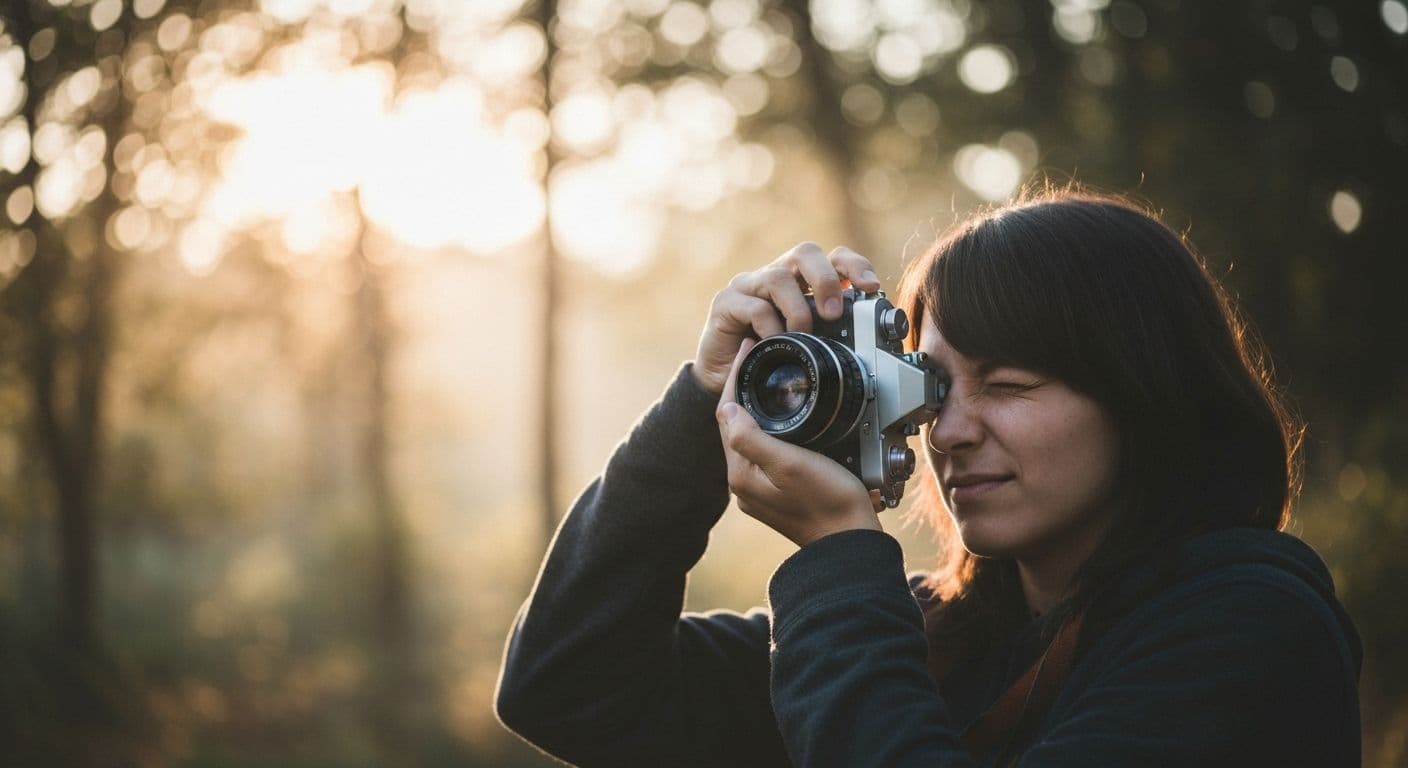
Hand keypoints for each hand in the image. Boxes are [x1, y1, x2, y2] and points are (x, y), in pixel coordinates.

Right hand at [691, 242, 879, 395]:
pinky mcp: (725, 303)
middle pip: (805, 253)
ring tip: (802, 335)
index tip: (871, 287)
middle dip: (825, 279)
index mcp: (800, 282)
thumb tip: (867, 342)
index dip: (854, 266)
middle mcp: (775, 276)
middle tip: (833, 313)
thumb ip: (831, 337)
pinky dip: (769, 325)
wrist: (725, 380)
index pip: (831, 257)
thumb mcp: (807, 347)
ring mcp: (748, 286)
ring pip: (777, 277)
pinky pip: (752, 305)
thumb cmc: (768, 359)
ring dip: (797, 309)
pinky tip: (773, 343)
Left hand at [715, 340, 883, 547]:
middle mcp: (745, 484)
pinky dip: (772, 429)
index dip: (736, 379)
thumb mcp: (788, 463)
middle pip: (737, 425)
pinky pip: (768, 451)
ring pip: (752, 437)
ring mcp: (762, 490)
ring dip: (757, 409)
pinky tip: (787, 419)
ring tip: (768, 380)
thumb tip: (726, 408)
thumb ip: (751, 437)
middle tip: (757, 358)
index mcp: (741, 474)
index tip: (749, 350)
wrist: (851, 543)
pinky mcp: (780, 494)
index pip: (727, 415)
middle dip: (744, 391)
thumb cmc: (828, 502)